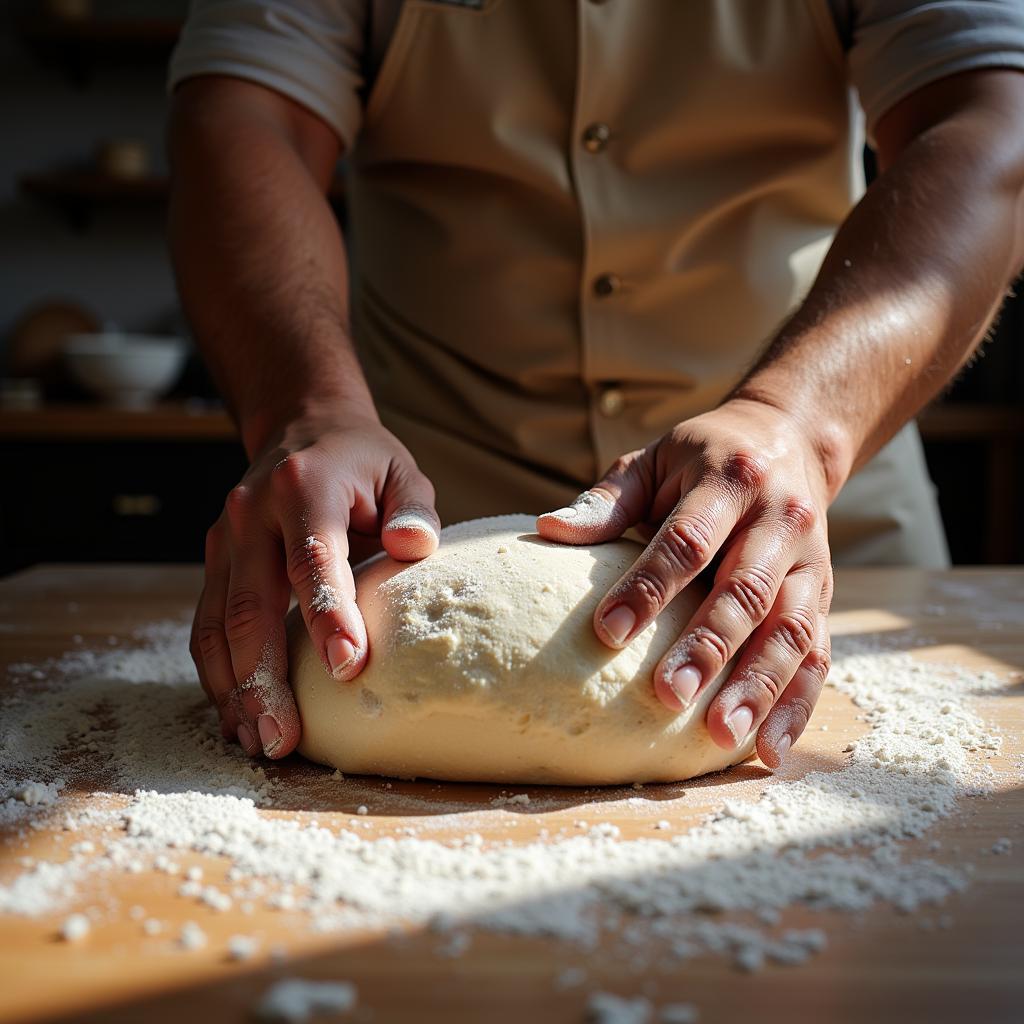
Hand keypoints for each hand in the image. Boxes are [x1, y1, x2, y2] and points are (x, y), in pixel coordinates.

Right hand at [190, 411, 439, 758]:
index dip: (327, 615)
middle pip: (251, 606)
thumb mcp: (401, 471)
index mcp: (303, 488)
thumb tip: (414, 547)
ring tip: (259, 741)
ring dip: (234, 689)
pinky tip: (238, 715)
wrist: (300, 428)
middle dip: (264, 678)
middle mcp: (251, 514)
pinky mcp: (215, 563)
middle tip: (283, 738)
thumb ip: (413, 509)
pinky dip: (219, 675)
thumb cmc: (361, 461)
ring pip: (218, 626)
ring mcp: (224, 540)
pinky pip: (208, 626)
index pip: (311, 559)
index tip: (346, 668)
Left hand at [536, 398, 835, 768]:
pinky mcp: (825, 595)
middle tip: (668, 696)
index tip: (606, 632)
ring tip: (720, 736)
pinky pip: (819, 655)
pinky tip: (769, 750)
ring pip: (792, 630)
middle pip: (745, 590)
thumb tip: (547, 529)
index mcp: (730, 479)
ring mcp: (811, 561)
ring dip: (759, 687)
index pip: (688, 540)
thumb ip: (607, 500)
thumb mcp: (653, 460)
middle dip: (708, 645)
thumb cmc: (701, 457)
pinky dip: (796, 705)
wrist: (788, 439)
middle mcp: (780, 520)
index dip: (649, 587)